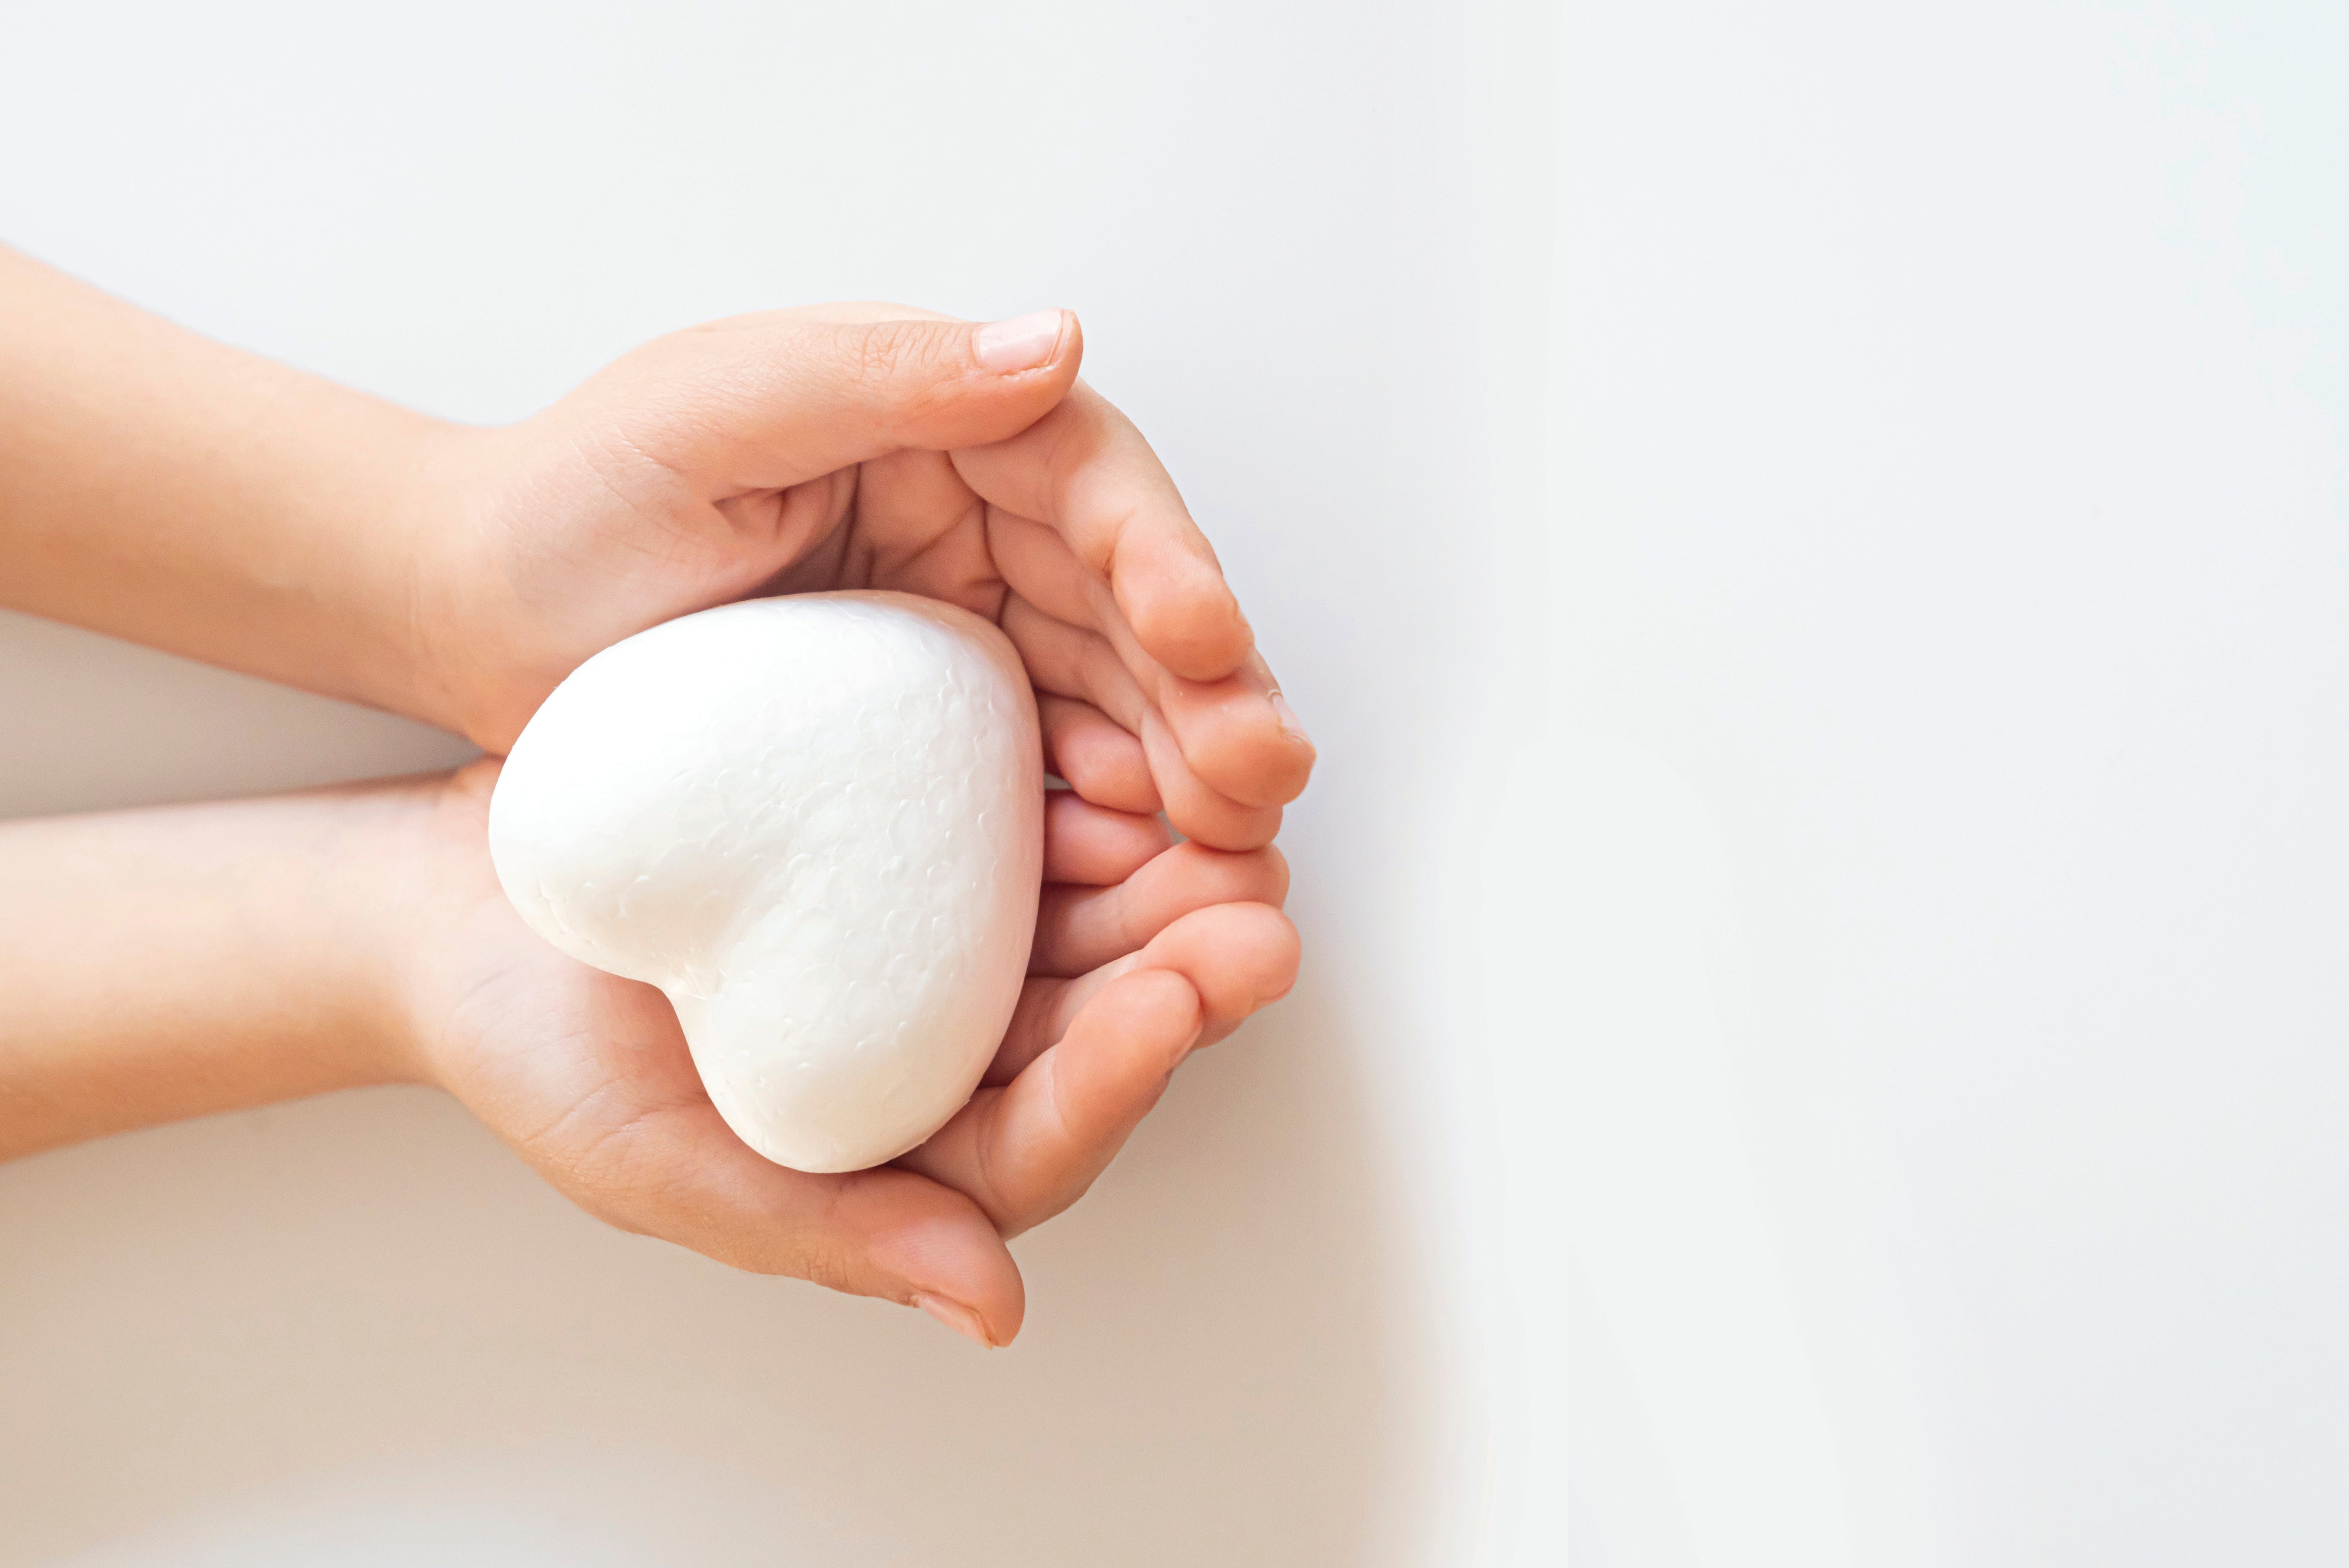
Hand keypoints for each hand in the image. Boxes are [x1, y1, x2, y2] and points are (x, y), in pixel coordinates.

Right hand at [401, 762, 1299, 1345]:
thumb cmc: (541, 1051)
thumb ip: (828, 1234)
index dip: (1117, 1078)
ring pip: (1092, 915)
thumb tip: (991, 1311)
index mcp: (913, 1150)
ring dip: (1166, 874)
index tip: (1168, 1007)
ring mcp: (950, 935)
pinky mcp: (930, 831)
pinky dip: (1081, 784)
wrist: (458, 909)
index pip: (1046, 1134)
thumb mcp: (656, 1162)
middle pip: (1102, 1022)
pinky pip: (1027, 813)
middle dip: (1186, 971)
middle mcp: (955, 1047)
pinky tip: (1118, 742)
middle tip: (1252, 912)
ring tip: (1223, 819)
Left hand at [409, 305, 1313, 848]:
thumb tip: (1054, 345)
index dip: (1165, 554)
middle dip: (1209, 688)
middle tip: (1261, 777)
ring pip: (1113, 693)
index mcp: (937, 421)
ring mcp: (962, 630)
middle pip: (1130, 602)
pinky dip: (1104, 818)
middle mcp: (974, 519)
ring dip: (1185, 766)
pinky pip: (1046, 770)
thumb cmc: (568, 499)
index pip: (1088, 478)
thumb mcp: (711, 410)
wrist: (474, 615)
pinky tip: (1139, 869)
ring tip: (1233, 842)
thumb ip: (876, 374)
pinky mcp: (934, 731)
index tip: (1204, 633)